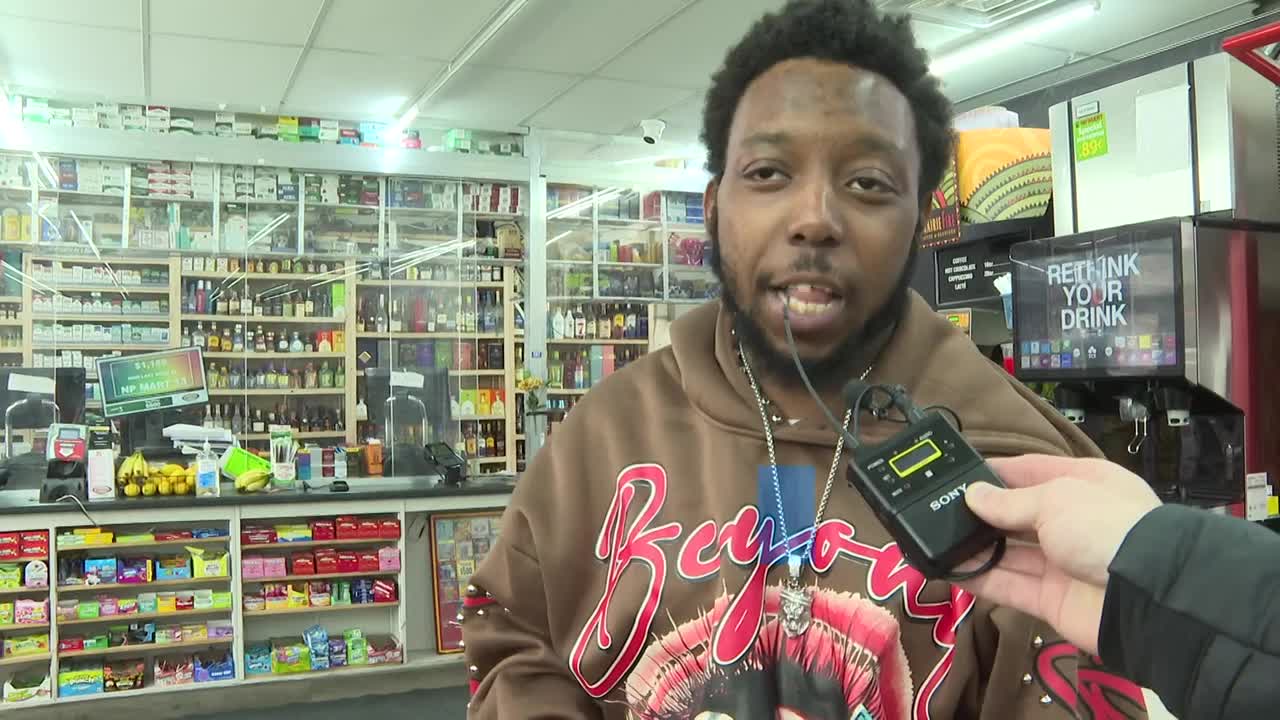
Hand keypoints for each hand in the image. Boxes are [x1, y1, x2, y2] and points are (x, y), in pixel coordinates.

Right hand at [955, 455, 1160, 654]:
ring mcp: (1062, 563)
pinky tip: (948, 568)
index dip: (998, 472)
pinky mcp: (1051, 599)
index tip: (960, 474)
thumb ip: (1009, 501)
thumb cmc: (1106, 528)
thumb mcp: (1056, 499)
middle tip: (938, 509)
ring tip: (935, 539)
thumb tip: (973, 496)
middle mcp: (1073, 523)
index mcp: (1084, 485)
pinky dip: (979, 578)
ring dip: (976, 547)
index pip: (1033, 472)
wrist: (1145, 595)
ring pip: (1010, 553)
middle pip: (1019, 515)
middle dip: (983, 513)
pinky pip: (1009, 586)